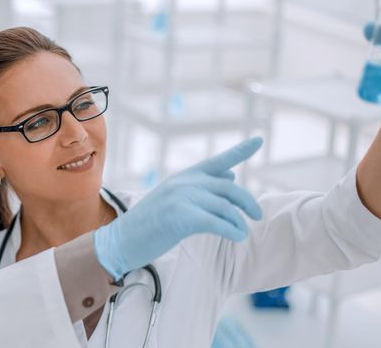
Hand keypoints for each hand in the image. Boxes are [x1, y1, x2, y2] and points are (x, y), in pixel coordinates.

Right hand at [94, 137, 263, 280]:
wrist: (121, 241)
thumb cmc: (150, 223)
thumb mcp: (175, 198)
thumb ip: (203, 187)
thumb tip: (232, 174)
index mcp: (185, 176)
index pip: (218, 161)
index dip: (241, 150)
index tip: (259, 140)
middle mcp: (186, 183)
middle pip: (229, 188)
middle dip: (248, 202)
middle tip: (258, 215)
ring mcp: (183, 198)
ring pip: (225, 207)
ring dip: (239, 222)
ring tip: (244, 232)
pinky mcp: (182, 217)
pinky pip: (217, 223)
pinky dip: (231, 231)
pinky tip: (237, 237)